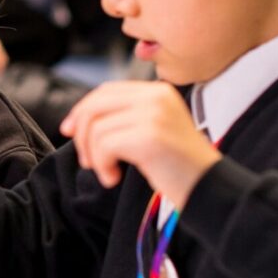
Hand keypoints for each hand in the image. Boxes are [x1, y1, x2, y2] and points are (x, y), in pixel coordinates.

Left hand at [60, 81, 221, 207]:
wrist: (208, 186)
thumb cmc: (176, 165)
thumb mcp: (150, 130)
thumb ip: (123, 117)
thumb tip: (76, 121)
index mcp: (157, 91)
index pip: (105, 91)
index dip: (81, 110)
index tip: (69, 130)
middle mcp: (156, 97)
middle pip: (94, 107)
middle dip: (81, 136)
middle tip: (88, 160)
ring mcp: (154, 114)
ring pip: (95, 129)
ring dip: (93, 156)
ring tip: (108, 171)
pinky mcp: (149, 136)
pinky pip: (104, 146)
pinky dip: (102, 166)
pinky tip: (114, 177)